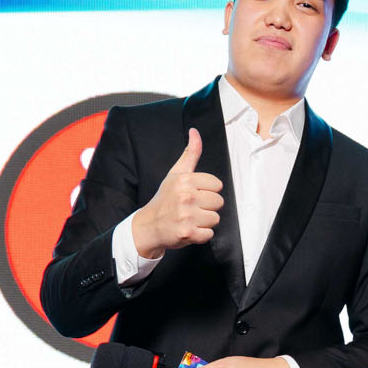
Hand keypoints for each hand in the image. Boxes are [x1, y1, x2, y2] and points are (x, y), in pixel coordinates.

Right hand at [132, 129, 222, 259]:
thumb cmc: (164, 200)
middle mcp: (186, 196)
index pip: (217, 185)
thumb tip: (195, 132)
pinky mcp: (188, 233)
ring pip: (215, 219)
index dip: (207, 191)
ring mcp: (186, 216)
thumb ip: (190, 154)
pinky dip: (201, 235)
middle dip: (207, 207)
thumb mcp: (175, 174)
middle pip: (218, 202)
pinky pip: (209, 234)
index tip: (194, 195)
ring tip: (189, 219)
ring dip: (204, 222)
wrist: (148, 226)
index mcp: (185, 180)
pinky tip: (189, 229)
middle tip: (191, 209)